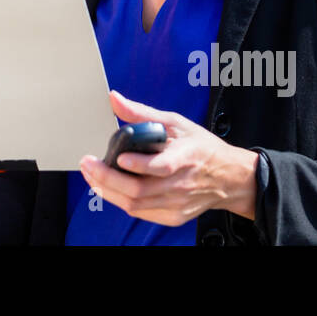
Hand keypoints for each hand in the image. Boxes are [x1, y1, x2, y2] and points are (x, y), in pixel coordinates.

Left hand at [79, 90, 258, 226]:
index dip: (139, 165)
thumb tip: (115, 99)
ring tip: (91, 174)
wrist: (228, 178)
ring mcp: (177, 204)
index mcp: (186, 157)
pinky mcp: (173, 216)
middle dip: (108, 178)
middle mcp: (181, 184)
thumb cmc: (202, 148)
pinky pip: (140, 213)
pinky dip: (120, 201)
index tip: (119, 158)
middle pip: (140, 190)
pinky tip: (108, 188)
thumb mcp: (176, 123)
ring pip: (136, 204)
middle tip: (88, 164)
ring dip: (108, 190)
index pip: (162, 166)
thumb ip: (142, 113)